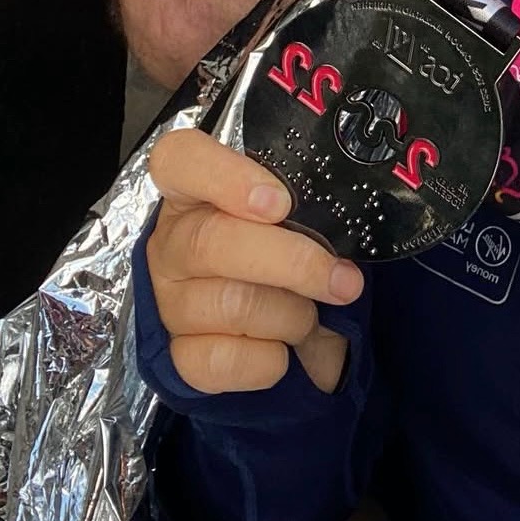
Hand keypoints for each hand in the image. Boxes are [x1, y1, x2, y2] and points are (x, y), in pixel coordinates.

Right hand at [146, 130, 363, 393]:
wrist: (264, 329)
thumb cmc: (283, 254)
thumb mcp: (294, 220)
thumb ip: (307, 209)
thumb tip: (350, 226)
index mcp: (196, 192)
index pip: (179, 160)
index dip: (225, 177)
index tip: (279, 202)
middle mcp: (173, 243)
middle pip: (212, 243)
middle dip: (294, 264)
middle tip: (344, 282)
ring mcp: (170, 301)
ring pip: (231, 305)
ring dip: (293, 316)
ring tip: (311, 316)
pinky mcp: (178, 356)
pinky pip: (225, 360)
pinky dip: (270, 360)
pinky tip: (284, 350)